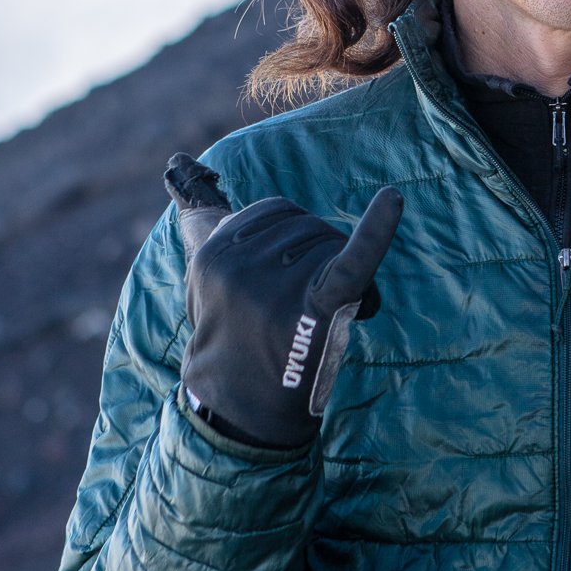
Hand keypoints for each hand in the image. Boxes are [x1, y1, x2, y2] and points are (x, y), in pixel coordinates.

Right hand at [165, 155, 402, 445]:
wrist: (239, 406)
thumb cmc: (228, 330)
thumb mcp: (203, 273)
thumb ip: (200, 220)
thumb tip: (179, 164)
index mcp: (215, 252)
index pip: (277, 211)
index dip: (294, 240)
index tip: (285, 279)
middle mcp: (241, 266)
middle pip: (309, 227)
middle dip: (318, 259)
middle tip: (304, 308)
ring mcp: (275, 289)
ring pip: (334, 245)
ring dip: (341, 276)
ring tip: (322, 318)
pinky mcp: (313, 310)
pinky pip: (350, 259)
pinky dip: (376, 229)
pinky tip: (391, 200)